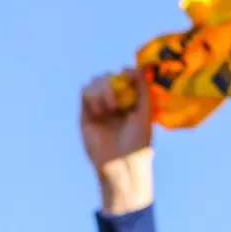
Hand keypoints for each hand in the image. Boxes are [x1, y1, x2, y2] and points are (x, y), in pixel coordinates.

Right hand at [81, 70, 153, 213]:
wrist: (122, 164)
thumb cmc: (138, 142)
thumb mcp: (145, 113)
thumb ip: (142, 88)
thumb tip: (131, 66)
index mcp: (130, 102)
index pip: (125, 78)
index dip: (126, 73)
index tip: (128, 75)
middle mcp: (114, 103)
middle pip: (109, 76)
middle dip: (113, 81)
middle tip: (120, 98)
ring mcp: (99, 108)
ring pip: (95, 81)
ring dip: (103, 88)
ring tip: (111, 107)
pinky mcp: (86, 114)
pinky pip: (85, 91)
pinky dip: (93, 95)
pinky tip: (100, 110)